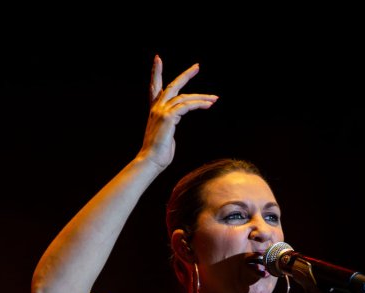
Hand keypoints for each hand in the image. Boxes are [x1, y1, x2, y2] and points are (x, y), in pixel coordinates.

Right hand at [137, 54, 217, 168]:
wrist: (150, 161)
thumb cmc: (159, 153)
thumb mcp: (165, 134)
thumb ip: (169, 124)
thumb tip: (174, 123)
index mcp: (154, 111)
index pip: (154, 87)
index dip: (156, 73)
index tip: (158, 59)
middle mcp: (156, 108)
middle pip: (173, 86)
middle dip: (186, 75)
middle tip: (197, 66)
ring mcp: (161, 112)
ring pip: (185, 97)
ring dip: (202, 97)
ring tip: (214, 98)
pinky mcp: (168, 117)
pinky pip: (187, 106)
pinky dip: (199, 104)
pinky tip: (208, 105)